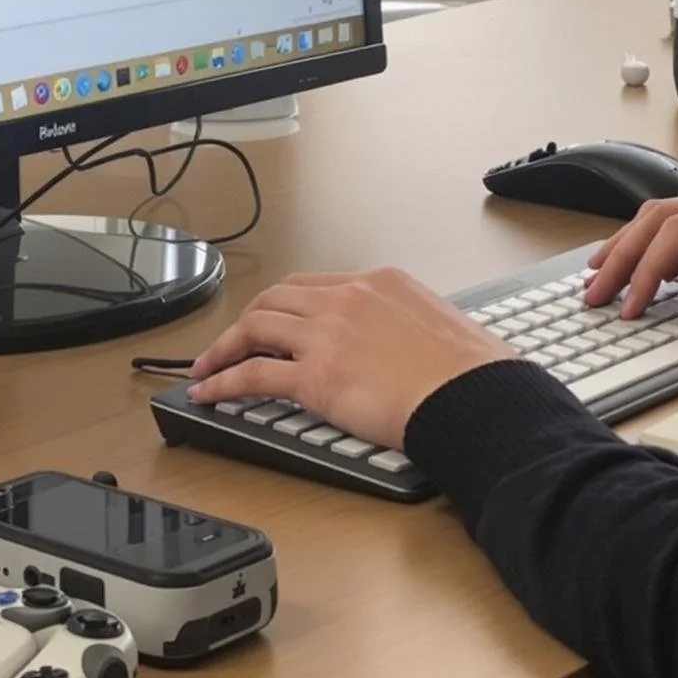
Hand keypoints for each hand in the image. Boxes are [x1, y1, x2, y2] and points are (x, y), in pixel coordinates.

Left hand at [185, 269, 516, 449]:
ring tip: (206, 366)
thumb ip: (408, 323)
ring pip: (254, 327)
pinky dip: (222, 382)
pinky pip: (251, 375)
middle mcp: (346, 299)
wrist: (471, 395)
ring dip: (223, 347)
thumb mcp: (440, 323)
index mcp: (379, 282)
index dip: (285, 304)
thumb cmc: (470, 370)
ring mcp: (327, 335)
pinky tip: (209, 393)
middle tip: (231, 341)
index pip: (315, 285)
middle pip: (276, 298)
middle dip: (246, 320)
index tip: (274, 320)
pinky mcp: (315, 377)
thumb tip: (404, 343)